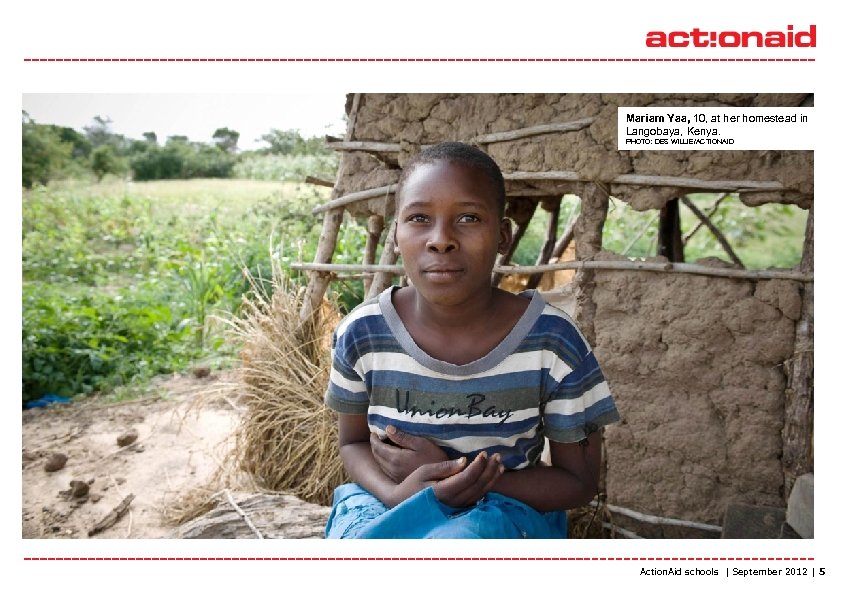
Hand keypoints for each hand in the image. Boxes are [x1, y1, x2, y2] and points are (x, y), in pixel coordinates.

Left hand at [370, 425, 448, 482]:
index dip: (374, 438)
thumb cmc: (434, 458)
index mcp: (395, 458)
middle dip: (374, 445)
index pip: (377, 447)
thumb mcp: (420, 443)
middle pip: (376, 455)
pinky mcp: (399, 480)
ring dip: (378, 453)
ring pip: (380, 463)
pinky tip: (390, 456)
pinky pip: (385, 469)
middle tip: (377, 436)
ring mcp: (394, 476)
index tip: (374, 431)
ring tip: (383, 444)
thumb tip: (388, 429)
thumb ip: (403, 437)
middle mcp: (391, 468)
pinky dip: (383, 460)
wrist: (443, 479)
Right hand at [387, 451, 503, 508]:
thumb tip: (464, 461)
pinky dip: (488, 486)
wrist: (405, 502)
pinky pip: (478, 497)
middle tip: (497, 455)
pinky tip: (493, 476)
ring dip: (492, 478)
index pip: (467, 477)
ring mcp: (458, 506)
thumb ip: (445, 467)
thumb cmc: (413, 483)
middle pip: (478, 485)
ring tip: (500, 464)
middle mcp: (453, 501)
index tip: (483, 453)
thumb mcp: (425, 471)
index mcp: (444, 491)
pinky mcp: (460, 507)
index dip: (478, 465)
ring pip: (481, 492)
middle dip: (489, 469)